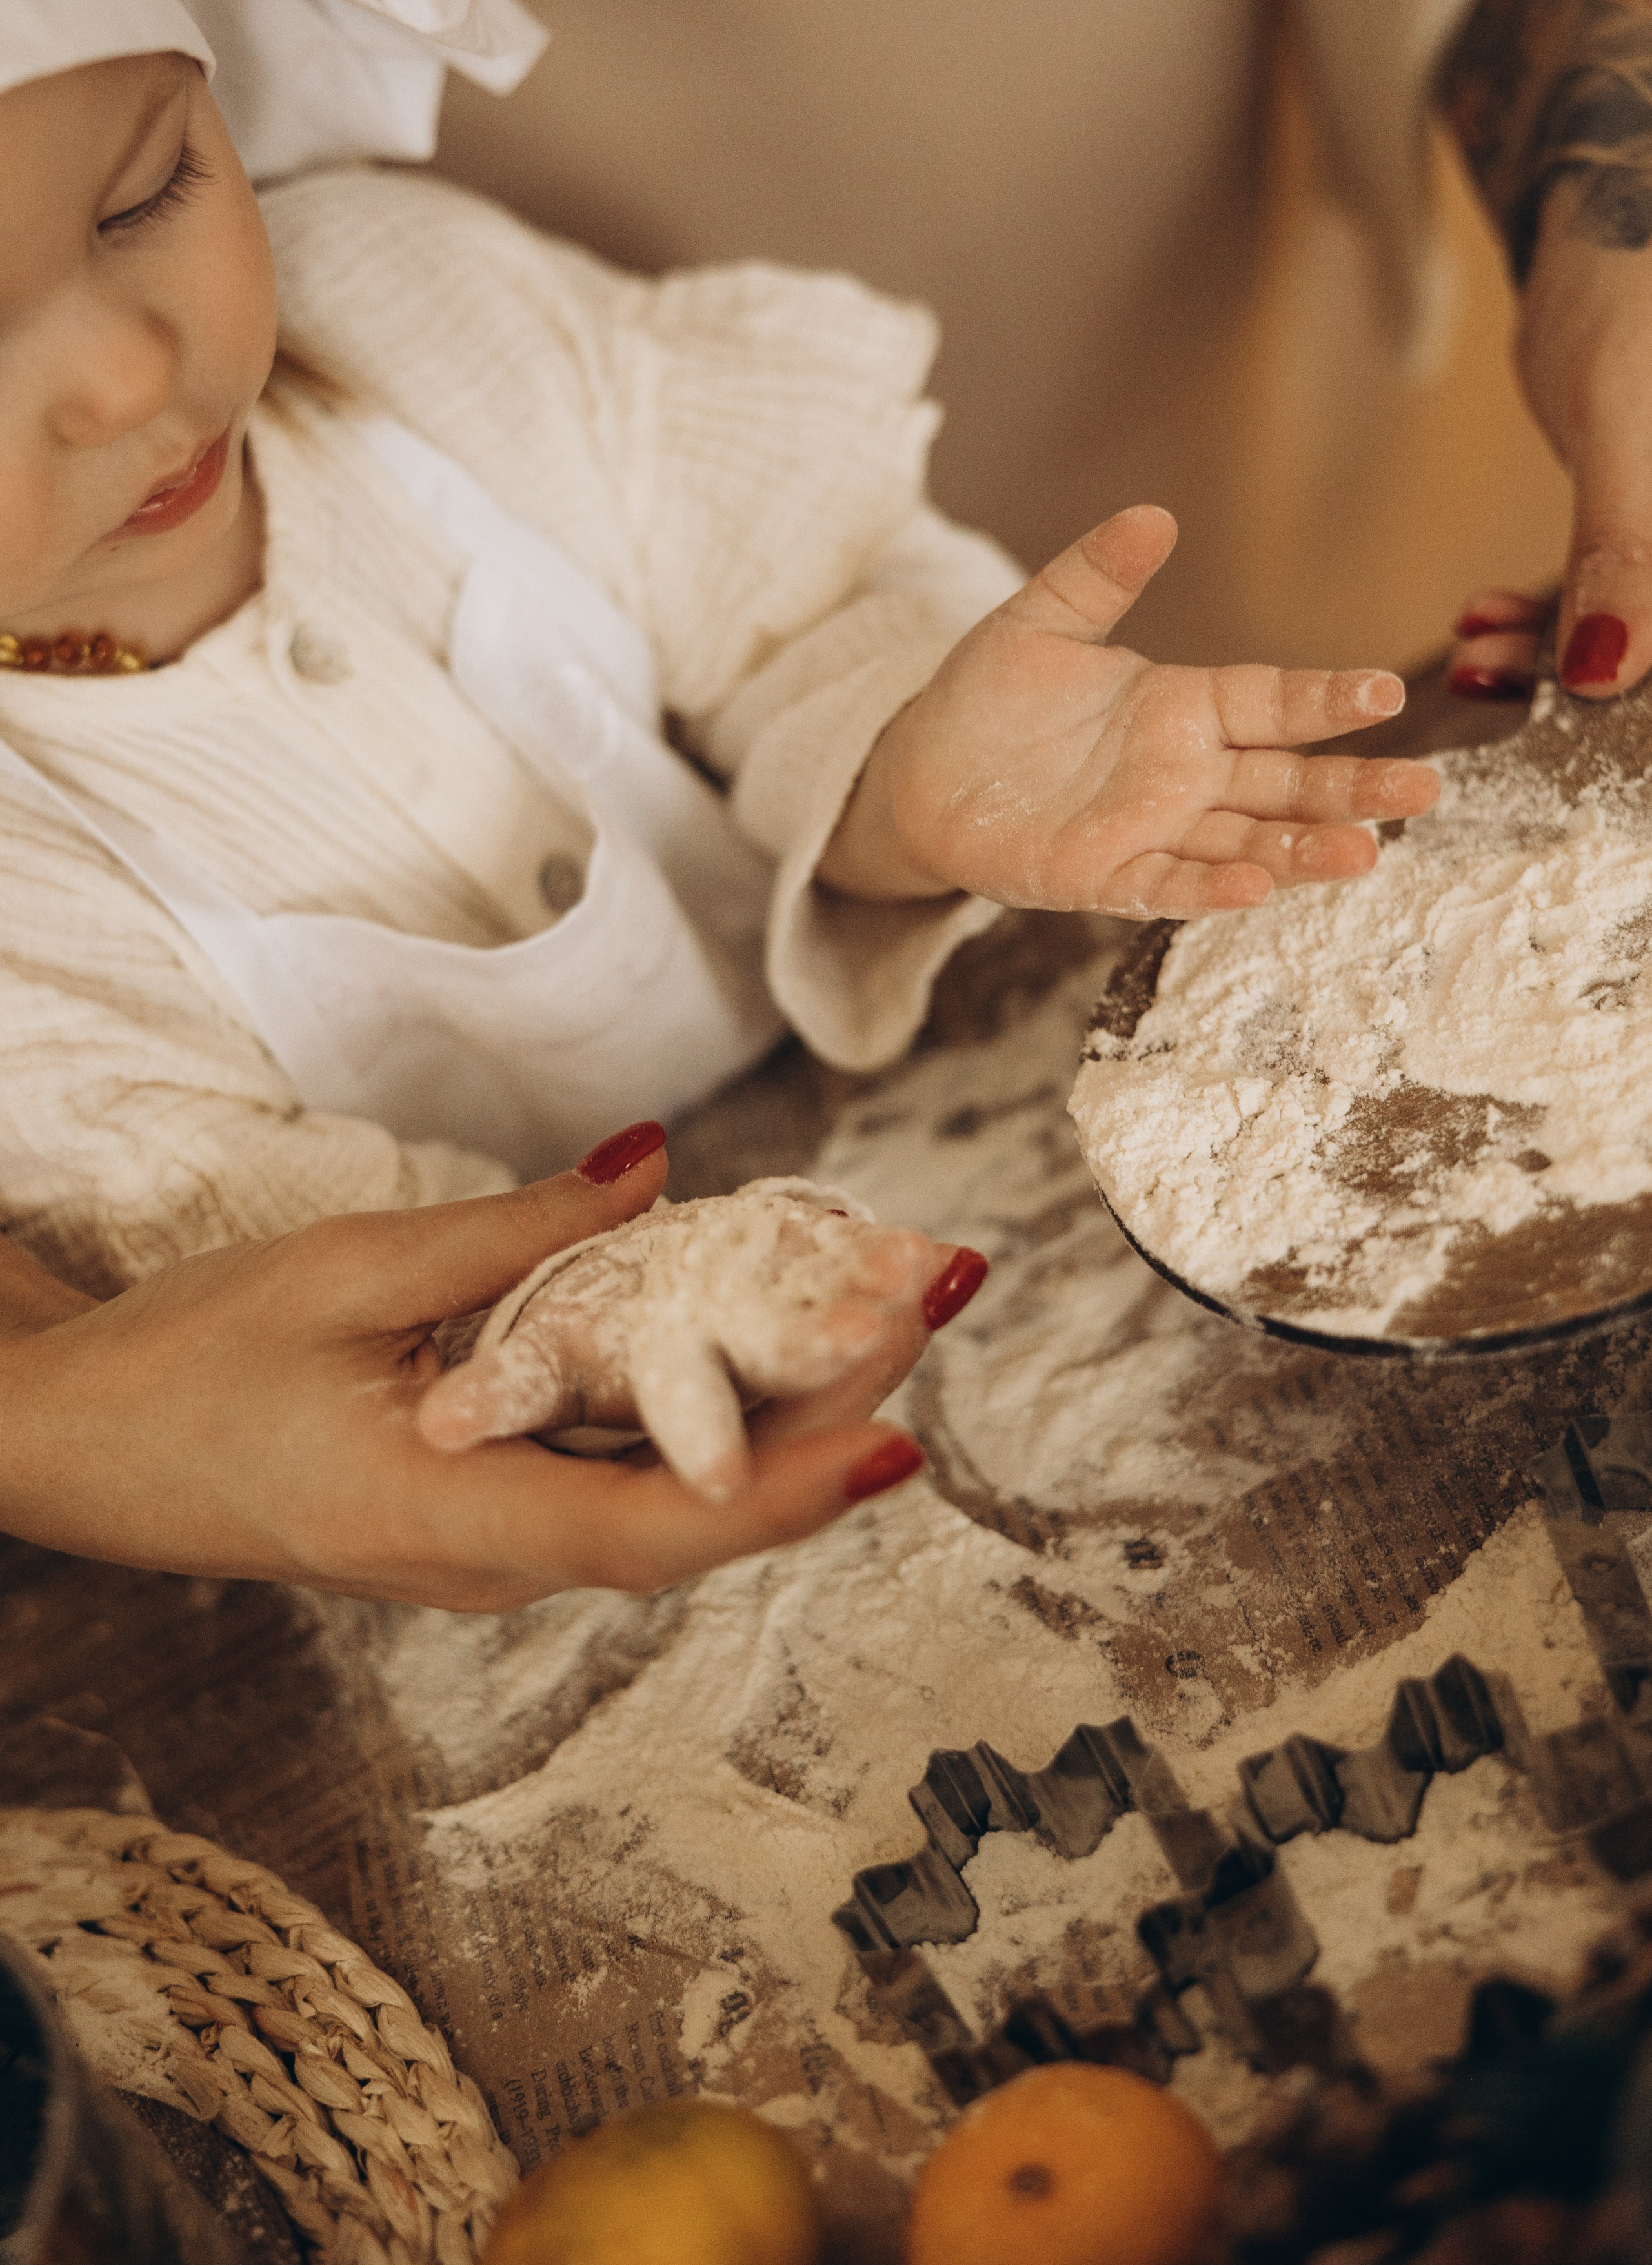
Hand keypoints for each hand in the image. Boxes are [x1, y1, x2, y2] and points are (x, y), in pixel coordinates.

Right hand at [0, 1132, 929, 1610]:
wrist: (79, 1446)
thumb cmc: (192, 1363)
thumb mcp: (345, 1272)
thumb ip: (511, 1235)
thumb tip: (656, 1166)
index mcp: (446, 1520)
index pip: (652, 1531)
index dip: (785, 1492)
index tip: (900, 1438)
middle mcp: (489, 1558)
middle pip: (694, 1504)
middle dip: (828, 1406)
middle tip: (932, 1288)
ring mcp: (490, 1540)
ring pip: (666, 1485)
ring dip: (780, 1399)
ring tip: (880, 1295)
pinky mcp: (484, 1505)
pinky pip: (613, 1464)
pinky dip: (697, 1398)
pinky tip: (758, 1325)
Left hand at [820, 506, 1440, 917]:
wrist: (916, 771)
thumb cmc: (985, 698)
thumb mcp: (1038, 622)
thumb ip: (1097, 576)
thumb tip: (1153, 517)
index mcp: (1182, 705)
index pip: (1273, 700)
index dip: (1327, 697)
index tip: (1387, 692)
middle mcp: (1182, 772)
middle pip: (1285, 781)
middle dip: (1352, 787)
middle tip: (1424, 790)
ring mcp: (1149, 828)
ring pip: (1246, 839)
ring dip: (1303, 848)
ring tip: (1365, 852)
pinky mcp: (1103, 874)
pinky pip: (1167, 883)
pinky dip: (1212, 886)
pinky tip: (1257, 885)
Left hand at [1448, 206, 1651, 703]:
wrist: (1605, 218)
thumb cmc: (1632, 285)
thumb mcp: (1625, 421)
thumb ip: (1627, 547)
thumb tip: (1606, 670)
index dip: (1650, 681)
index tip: (1585, 703)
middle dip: (1596, 670)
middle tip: (1498, 677)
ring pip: (1643, 622)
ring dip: (1559, 652)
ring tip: (1479, 658)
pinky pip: (1619, 593)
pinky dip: (1552, 618)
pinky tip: (1487, 625)